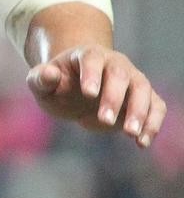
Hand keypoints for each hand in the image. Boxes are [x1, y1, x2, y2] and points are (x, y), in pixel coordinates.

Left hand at [27, 45, 166, 146]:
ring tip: (130, 134)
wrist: (78, 91)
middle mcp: (114, 63)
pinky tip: (142, 142)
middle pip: (120, 74)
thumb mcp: (41, 83)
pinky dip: (153, 123)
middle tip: (105, 120)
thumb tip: (49, 73)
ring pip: (142, 89)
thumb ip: (40, 78)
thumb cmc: (58, 85)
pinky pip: (156, 106)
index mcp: (87, 55)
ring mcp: (132, 79)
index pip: (92, 58)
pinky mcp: (145, 98)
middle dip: (114, 97)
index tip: (88, 94)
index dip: (91, 74)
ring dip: (139, 111)